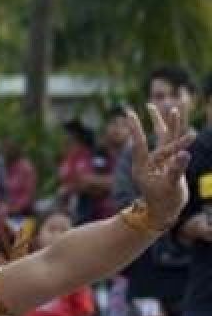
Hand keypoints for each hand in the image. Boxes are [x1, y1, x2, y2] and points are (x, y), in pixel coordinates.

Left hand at [126, 103, 193, 226]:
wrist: (165, 211)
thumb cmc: (164, 202)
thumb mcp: (170, 186)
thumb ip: (176, 169)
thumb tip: (185, 153)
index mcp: (143, 166)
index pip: (139, 144)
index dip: (135, 129)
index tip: (129, 114)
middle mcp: (152, 161)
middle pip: (157, 136)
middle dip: (156, 121)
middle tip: (149, 104)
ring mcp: (162, 161)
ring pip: (168, 138)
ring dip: (170, 124)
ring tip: (173, 108)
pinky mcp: (171, 163)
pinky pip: (175, 145)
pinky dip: (179, 135)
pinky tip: (183, 127)